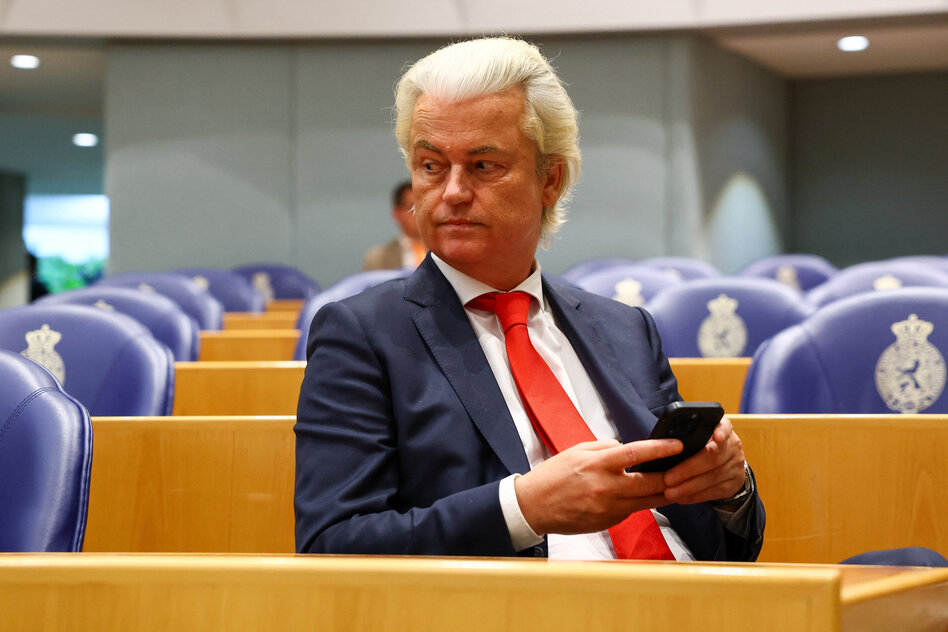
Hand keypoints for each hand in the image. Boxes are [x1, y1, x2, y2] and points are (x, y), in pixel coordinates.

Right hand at [514, 438, 682, 535]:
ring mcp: (608, 508)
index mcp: (597, 464)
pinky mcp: (608, 522)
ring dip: (664, 492)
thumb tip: (629, 449)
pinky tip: (642, 496)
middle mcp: (606, 487)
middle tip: (686, 468)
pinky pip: (632, 511)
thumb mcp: (578, 451)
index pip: (636, 454)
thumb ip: (606, 448)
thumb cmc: (554, 476)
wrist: (534, 506)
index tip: (678, 446)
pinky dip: (640, 502)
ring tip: (675, 483)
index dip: (661, 450)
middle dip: (672, 476)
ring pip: (647, 501)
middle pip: (651, 483)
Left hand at [662, 415, 745, 504]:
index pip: (725, 425)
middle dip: (688, 470)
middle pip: (713, 457)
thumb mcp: (698, 435)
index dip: (722, 431)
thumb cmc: (702, 445)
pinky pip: (714, 492)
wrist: (725, 464)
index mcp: (722, 428)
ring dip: (688, 487)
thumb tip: (662, 442)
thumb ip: (687, 435)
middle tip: (667, 479)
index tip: (716, 437)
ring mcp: (736, 466)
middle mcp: (733, 446)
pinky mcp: (734, 483)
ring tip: (670, 492)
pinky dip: (695, 496)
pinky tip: (681, 498)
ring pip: (712, 478)